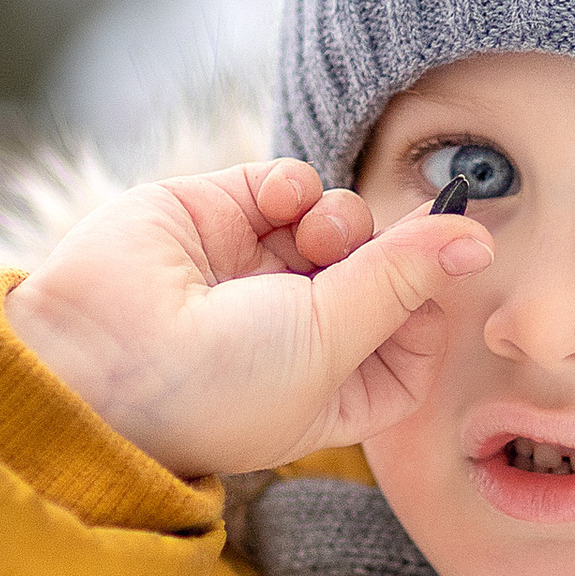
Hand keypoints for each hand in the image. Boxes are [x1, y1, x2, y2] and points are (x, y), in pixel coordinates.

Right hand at [3, 159, 490, 479]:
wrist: (96, 353)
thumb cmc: (217, 383)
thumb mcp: (332, 341)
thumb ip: (405, 279)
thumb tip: (478, 238)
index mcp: (327, 392)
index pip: (412, 348)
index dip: (429, 314)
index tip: (436, 288)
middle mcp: (294, 330)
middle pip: (384, 274)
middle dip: (391, 256)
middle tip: (371, 257)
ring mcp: (255, 270)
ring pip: (342, 220)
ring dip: (346, 220)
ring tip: (319, 238)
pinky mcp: (217, 214)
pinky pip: (286, 183)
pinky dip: (296, 186)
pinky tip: (279, 206)